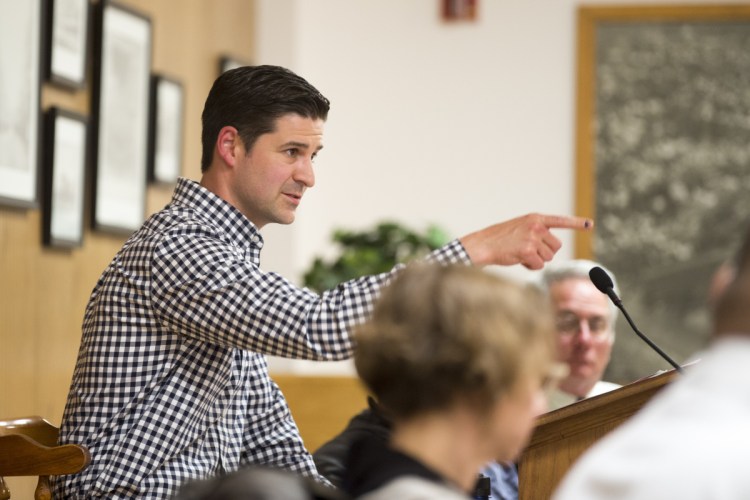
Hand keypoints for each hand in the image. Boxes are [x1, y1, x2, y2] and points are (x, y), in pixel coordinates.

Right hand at [459, 213, 592, 269]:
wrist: (483, 244)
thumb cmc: (500, 239)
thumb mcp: (520, 228)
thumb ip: (537, 232)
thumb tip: (553, 248)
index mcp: (535, 218)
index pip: (560, 221)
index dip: (576, 223)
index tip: (590, 224)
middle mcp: (536, 226)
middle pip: (556, 246)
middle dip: (545, 252)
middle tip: (528, 251)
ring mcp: (532, 238)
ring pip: (549, 257)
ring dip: (537, 260)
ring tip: (521, 254)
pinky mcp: (528, 250)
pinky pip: (539, 265)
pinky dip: (530, 266)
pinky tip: (519, 260)